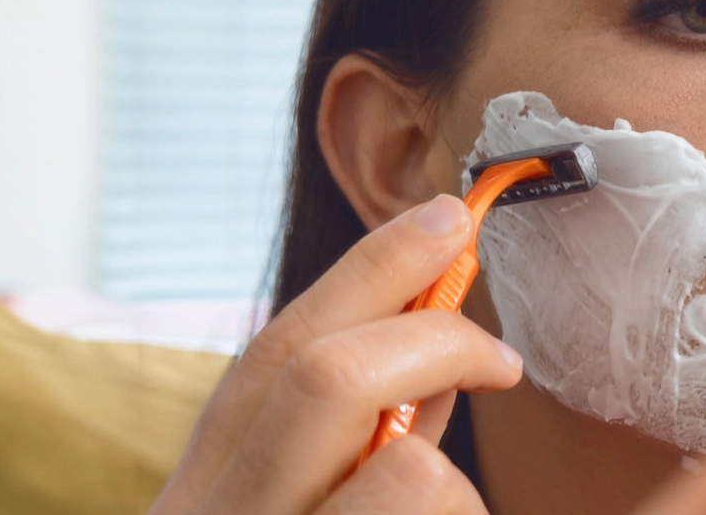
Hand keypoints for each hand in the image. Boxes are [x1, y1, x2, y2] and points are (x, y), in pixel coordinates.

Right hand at [149, 194, 523, 514]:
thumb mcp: (317, 513)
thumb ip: (366, 440)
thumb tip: (433, 332)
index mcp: (204, 492)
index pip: (277, 349)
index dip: (371, 270)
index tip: (449, 220)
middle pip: (324, 374)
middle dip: (431, 340)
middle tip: (501, 360)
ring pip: (408, 466)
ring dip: (456, 482)